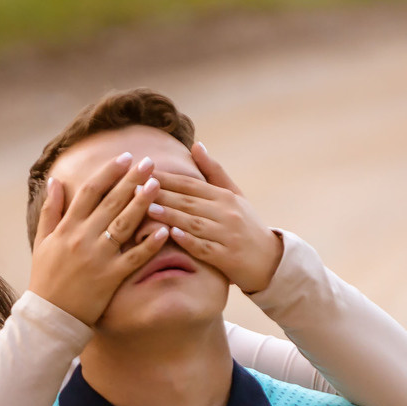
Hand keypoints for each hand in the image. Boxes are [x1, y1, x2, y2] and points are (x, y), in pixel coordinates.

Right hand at [27, 152, 170, 325]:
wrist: (49, 316)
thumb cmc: (45, 278)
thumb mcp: (42, 241)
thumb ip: (50, 210)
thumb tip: (54, 181)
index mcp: (67, 227)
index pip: (90, 191)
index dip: (108, 172)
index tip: (124, 158)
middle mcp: (82, 238)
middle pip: (111, 202)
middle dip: (131, 180)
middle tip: (149, 162)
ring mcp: (98, 257)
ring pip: (124, 224)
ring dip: (142, 203)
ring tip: (158, 185)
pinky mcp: (110, 277)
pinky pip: (134, 257)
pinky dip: (149, 243)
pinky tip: (164, 229)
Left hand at [141, 142, 285, 294]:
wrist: (271, 260)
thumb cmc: (246, 225)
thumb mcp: (234, 195)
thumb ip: (213, 172)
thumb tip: (196, 145)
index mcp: (225, 196)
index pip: (191, 184)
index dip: (166, 178)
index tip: (143, 172)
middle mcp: (227, 213)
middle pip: (189, 201)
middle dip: (162, 194)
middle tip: (136, 188)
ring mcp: (227, 235)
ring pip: (195, 223)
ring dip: (171, 215)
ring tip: (149, 209)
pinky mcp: (228, 257)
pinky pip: (205, 248)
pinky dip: (189, 241)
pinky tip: (172, 235)